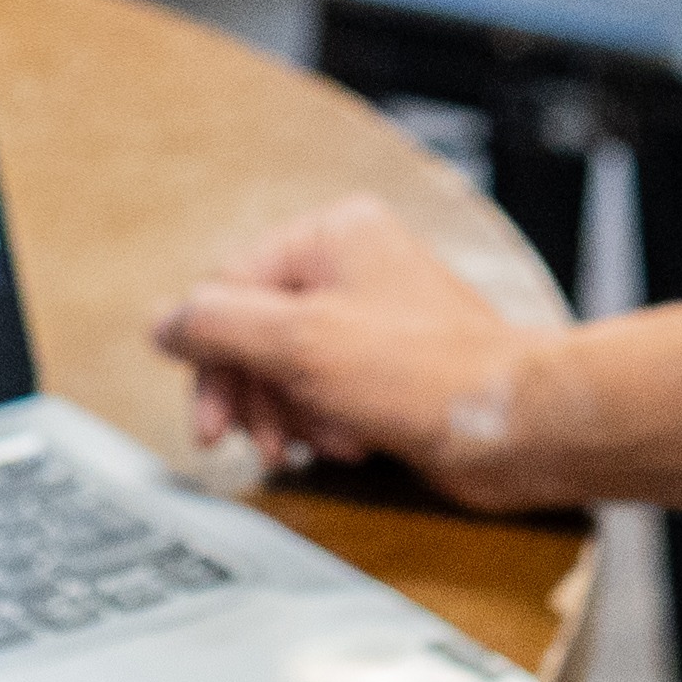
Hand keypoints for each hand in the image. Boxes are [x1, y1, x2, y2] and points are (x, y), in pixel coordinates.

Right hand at [155, 193, 562, 512]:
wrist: (518, 428)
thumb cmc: (429, 373)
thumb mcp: (301, 343)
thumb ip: (219, 326)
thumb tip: (163, 322)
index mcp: (332, 235)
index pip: (232, 289)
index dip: (211, 357)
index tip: (208, 417)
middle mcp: (351, 267)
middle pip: (256, 332)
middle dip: (254, 393)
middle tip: (246, 440)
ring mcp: (371, 319)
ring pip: (287, 370)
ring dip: (291, 415)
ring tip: (315, 443)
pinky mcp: (388, 370)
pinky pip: (324, 395)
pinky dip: (325, 425)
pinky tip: (349, 446)